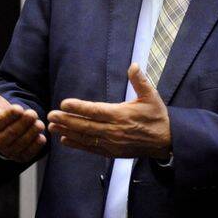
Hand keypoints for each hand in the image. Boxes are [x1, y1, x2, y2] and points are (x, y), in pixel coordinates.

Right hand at [0, 72, 45, 162]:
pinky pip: (28, 153)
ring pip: (21, 143)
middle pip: (11, 133)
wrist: (8, 129)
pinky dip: (35, 146)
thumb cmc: (0, 113)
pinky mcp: (20, 157)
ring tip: (39, 123)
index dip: (10, 115)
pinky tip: (41, 137)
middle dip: (23, 123)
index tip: (19, 108)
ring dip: (31, 133)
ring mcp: (9, 150)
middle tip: (33, 113)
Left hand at [47, 63, 170, 158]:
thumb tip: (134, 65)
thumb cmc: (157, 116)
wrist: (166, 141)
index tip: (64, 103)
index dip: (79, 107)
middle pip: (86, 125)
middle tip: (50, 115)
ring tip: (52, 126)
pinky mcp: (112, 152)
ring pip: (85, 137)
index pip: (96, 110)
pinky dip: (77, 144)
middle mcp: (114, 130)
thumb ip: (140, 81)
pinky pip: (91, 148)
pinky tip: (65, 140)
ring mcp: (112, 143)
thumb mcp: (151, 96)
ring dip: (67, 131)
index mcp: (121, 115)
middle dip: (66, 120)